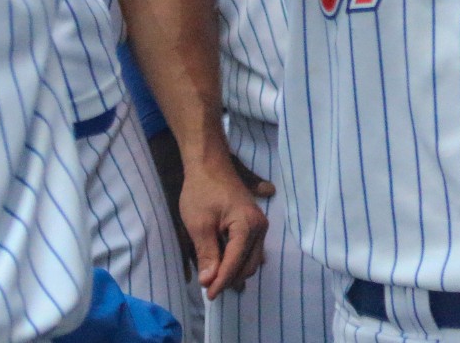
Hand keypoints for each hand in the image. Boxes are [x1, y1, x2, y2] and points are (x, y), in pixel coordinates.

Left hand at [178, 153, 268, 299]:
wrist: (209, 164)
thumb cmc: (202, 191)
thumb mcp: (199, 225)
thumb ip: (207, 254)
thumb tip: (209, 281)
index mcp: (248, 226)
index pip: (236, 263)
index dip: (222, 281)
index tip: (208, 295)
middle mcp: (260, 227)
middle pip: (249, 265)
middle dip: (230, 279)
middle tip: (210, 289)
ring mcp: (259, 225)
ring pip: (252, 259)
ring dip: (235, 272)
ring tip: (215, 281)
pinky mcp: (254, 224)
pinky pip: (251, 250)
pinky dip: (238, 261)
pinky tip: (224, 266)